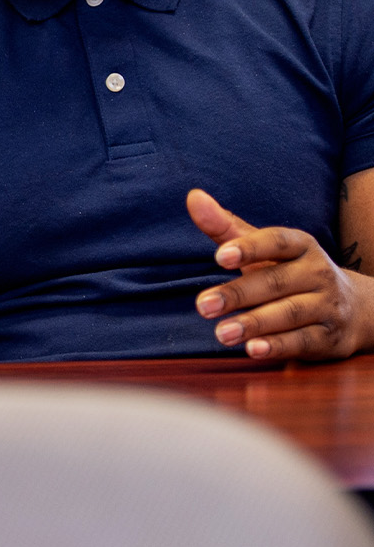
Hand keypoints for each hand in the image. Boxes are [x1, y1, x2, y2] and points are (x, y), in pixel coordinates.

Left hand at [188, 188, 373, 360]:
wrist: (353, 308)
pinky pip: (303, 341)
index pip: (277, 242)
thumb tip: (193, 197)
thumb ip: (225, 227)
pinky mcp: (329, 338)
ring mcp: (326, 306)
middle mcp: (318, 273)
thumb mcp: (262, 248)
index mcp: (301, 246)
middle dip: (237, 294)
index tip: (219, 256)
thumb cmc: (289, 271)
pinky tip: (252, 349)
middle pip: (276, 282)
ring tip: (221, 332)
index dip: (250, 247)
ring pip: (289, 313)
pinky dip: (278, 346)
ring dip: (254, 323)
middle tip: (202, 306)